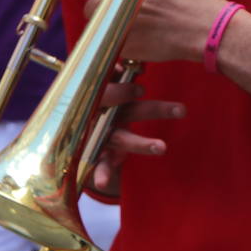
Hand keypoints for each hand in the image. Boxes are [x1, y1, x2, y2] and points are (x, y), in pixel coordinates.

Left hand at [31, 0, 225, 61]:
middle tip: (134, 4)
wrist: (210, 30)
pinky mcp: (123, 47)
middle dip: (105, 2)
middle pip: (90, 1)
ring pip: (98, 21)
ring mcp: (119, 23)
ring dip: (111, 20)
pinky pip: (108, 42)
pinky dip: (120, 39)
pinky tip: (143, 35)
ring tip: (140, 20)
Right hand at [86, 77, 185, 196]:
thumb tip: (129, 67)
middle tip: (180, 110)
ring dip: (142, 144)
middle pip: (127, 112)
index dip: (122, 91)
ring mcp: (99, 136)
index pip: (109, 91)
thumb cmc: (95, 104)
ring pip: (121, 139)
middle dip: (152, 110)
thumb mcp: (103, 90)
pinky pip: (101, 165)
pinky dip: (101, 174)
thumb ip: (113, 78)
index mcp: (100, 97)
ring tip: (163, 148)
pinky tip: (101, 184)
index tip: (142, 88)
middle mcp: (99, 115)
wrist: (69, 129)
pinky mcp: (101, 155)